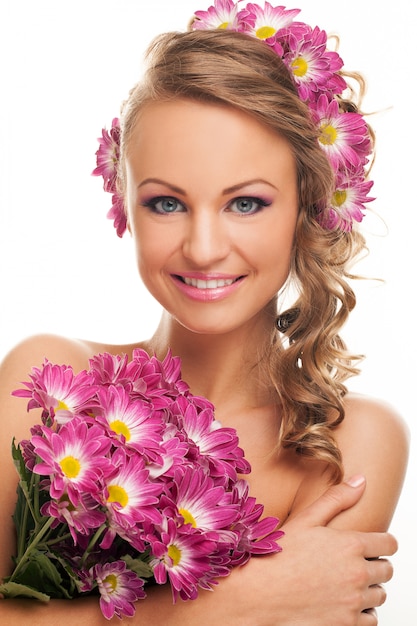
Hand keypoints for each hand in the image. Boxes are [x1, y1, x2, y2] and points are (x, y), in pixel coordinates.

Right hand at [274, 475, 395, 624]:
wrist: (260, 594)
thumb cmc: (278, 554)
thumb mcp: (306, 519)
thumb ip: (337, 498)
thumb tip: (361, 481)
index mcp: (351, 544)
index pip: (389, 543)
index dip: (382, 543)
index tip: (372, 545)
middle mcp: (358, 573)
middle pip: (387, 570)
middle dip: (374, 565)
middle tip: (349, 564)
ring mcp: (354, 602)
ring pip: (379, 595)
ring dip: (368, 589)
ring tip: (342, 583)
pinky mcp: (348, 625)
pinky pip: (371, 620)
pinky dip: (361, 613)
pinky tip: (341, 603)